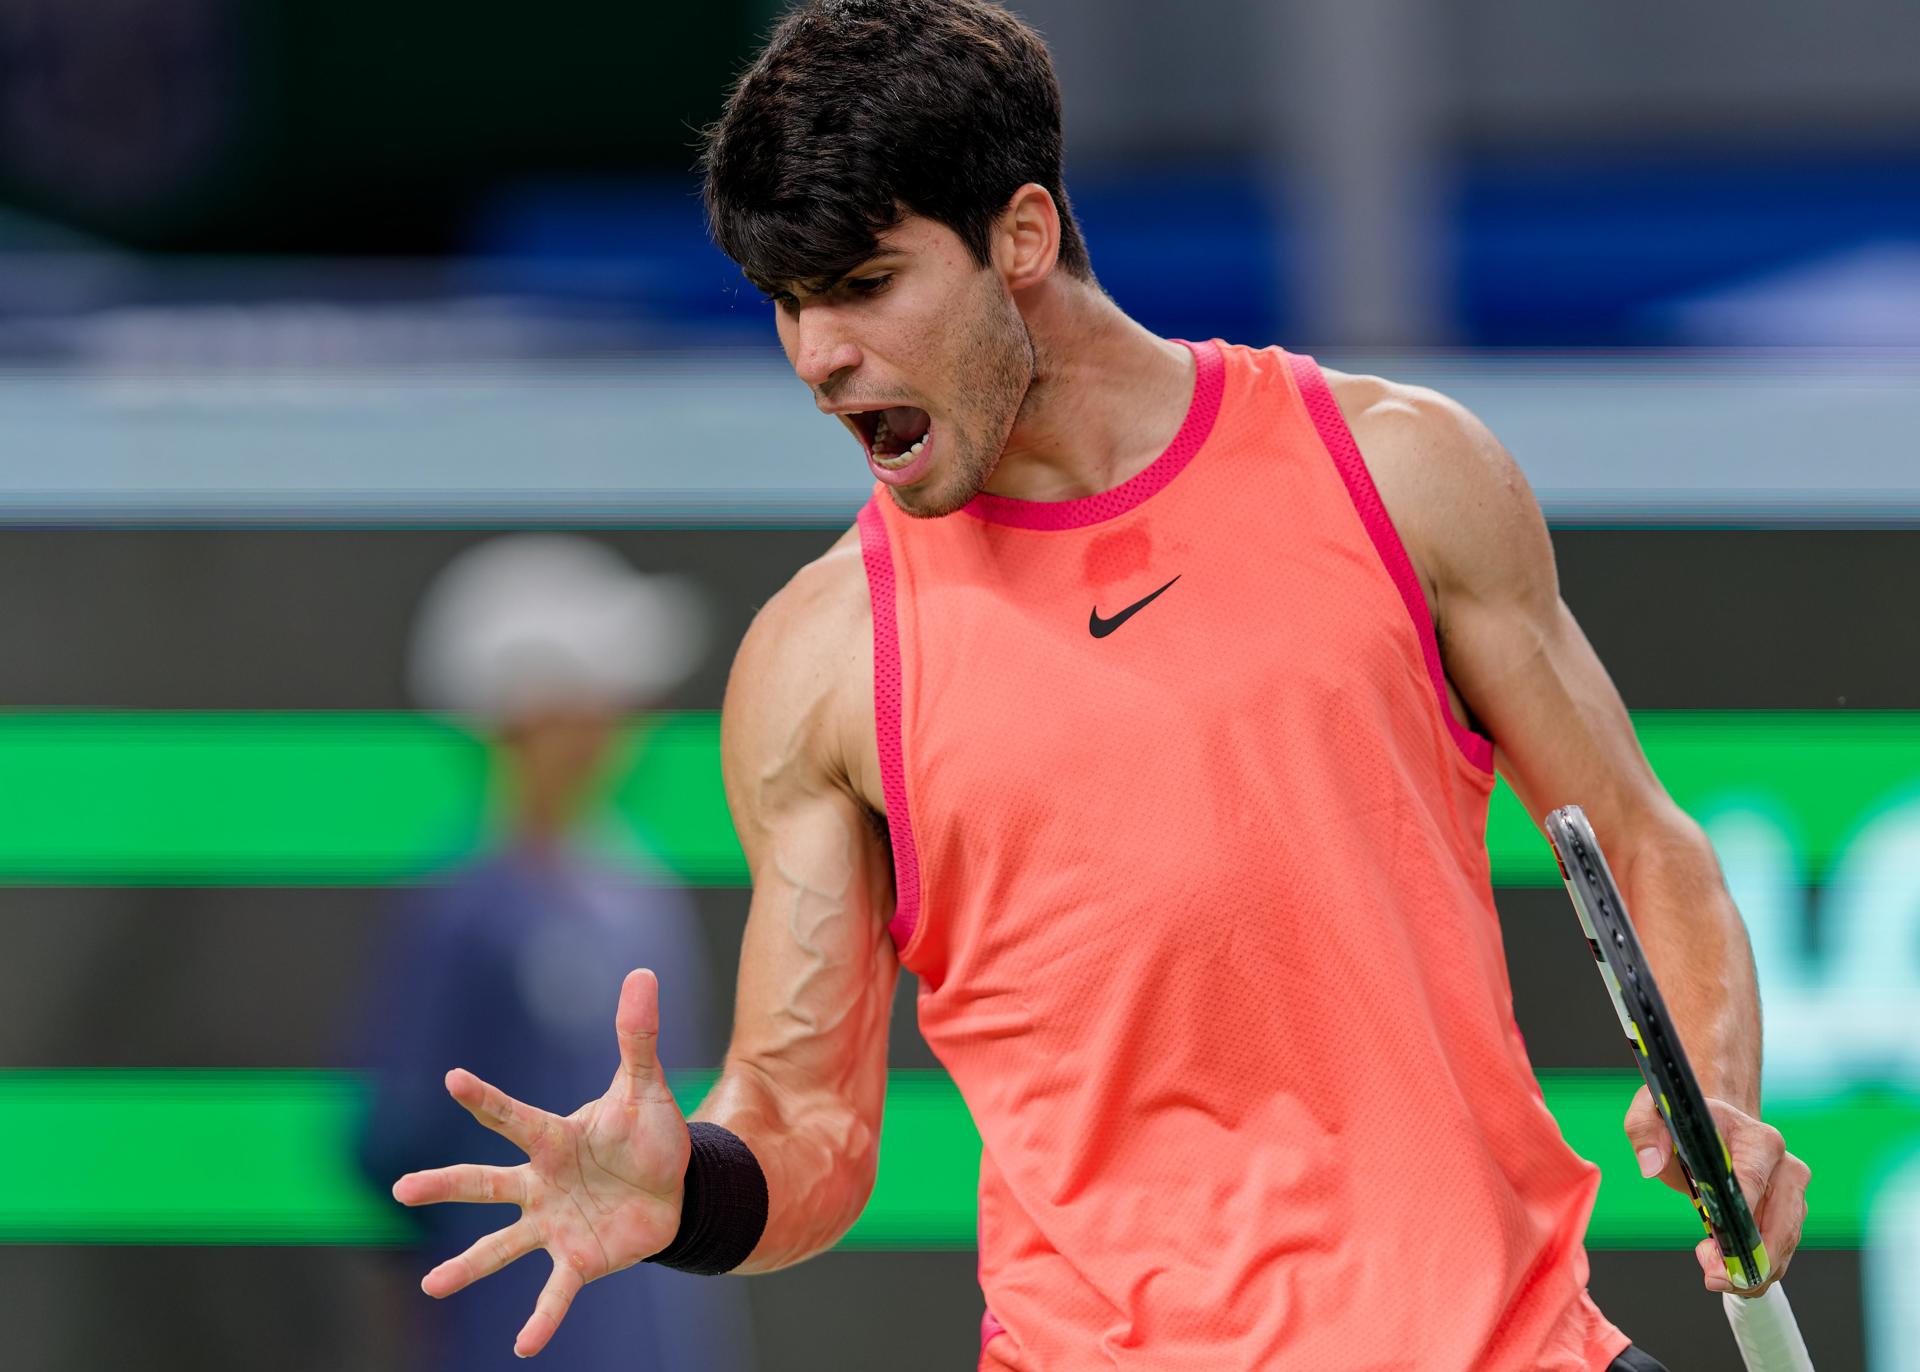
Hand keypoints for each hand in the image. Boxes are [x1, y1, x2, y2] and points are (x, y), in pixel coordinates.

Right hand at [392, 969, 691, 1357]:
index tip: (452, 1077)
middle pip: (486, 1183)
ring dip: (468, 1265)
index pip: (515, 1116)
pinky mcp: (578, 1257)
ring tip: (431, 1286)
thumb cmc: (649, 1134)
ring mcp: (554, 1223)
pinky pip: (555, 1291)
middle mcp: (542, 1182)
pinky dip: (541, 1318)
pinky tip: (525, 1346)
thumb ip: (637, 1036)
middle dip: (445, 1185)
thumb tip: (643, 972)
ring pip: (501, 1244)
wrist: (678, 1188)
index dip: (486, 1097)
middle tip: (401, 1188)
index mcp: (554, 1137)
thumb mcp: (646, 1087)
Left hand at [1622, 1085, 1809, 1296]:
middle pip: (1780, 1225)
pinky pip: (1781, 1249)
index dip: (1734, 1223)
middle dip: (1749, 1259)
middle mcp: (1786, 1166)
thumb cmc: (1688, 1120)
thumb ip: (1646, 1130)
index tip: (1711, 1250)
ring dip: (1753, 1270)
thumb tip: (1650, 1164)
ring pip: (1784, 1244)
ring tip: (1717, 1277)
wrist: (1718, 1122)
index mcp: (1758, 1139)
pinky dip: (1758, 1267)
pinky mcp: (1791, 1212)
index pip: (1753, 1185)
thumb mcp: (1654, 1112)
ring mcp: (1792, 1192)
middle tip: (1714, 1277)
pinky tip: (1732, 1274)